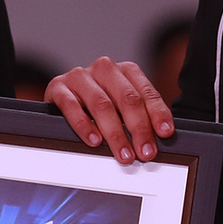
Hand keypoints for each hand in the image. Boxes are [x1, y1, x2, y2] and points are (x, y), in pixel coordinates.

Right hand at [44, 58, 173, 164]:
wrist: (62, 97)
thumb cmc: (97, 105)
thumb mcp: (122, 107)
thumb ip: (140, 117)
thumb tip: (158, 139)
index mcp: (125, 70)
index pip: (146, 92)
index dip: (157, 114)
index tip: (164, 133)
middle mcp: (104, 69)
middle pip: (127, 98)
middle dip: (139, 128)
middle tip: (144, 152)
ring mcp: (80, 76)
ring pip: (102, 104)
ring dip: (115, 134)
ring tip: (124, 154)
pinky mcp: (58, 87)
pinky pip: (72, 106)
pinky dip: (84, 125)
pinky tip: (94, 140)